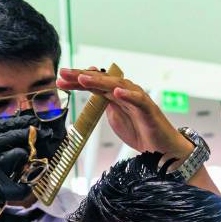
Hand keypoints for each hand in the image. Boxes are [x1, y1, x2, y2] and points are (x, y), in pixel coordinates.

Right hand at [0, 115, 56, 221]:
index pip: (1, 124)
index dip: (18, 123)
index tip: (29, 124)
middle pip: (14, 135)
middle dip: (30, 136)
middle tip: (40, 137)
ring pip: (20, 155)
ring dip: (25, 160)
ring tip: (25, 165)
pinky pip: (21, 185)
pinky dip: (26, 187)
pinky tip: (25, 186)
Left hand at [57, 68, 192, 166]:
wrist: (160, 148)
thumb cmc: (140, 131)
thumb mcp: (114, 118)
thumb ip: (103, 106)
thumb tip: (90, 99)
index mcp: (115, 96)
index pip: (94, 85)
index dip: (77, 81)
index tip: (60, 80)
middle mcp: (125, 93)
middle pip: (102, 81)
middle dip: (82, 76)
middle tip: (64, 73)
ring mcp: (137, 99)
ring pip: (117, 86)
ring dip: (100, 82)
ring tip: (84, 79)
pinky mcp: (148, 109)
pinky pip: (138, 100)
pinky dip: (128, 95)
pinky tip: (117, 92)